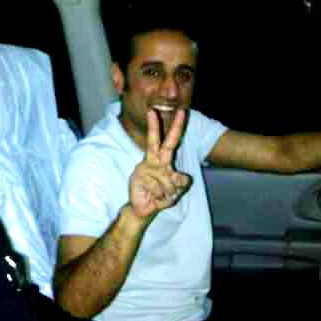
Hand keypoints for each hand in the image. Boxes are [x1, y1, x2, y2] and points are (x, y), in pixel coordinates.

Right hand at [128, 109, 190, 224]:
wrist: (143, 210)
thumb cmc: (159, 196)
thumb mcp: (175, 190)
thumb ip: (180, 182)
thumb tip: (182, 178)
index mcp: (161, 161)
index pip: (170, 142)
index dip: (176, 128)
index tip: (182, 112)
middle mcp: (152, 161)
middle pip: (160, 143)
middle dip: (156, 127)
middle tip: (154, 110)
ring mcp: (144, 168)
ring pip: (168, 178)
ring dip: (169, 192)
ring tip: (161, 196)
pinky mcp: (138, 177)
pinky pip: (159, 188)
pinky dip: (161, 197)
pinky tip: (154, 198)